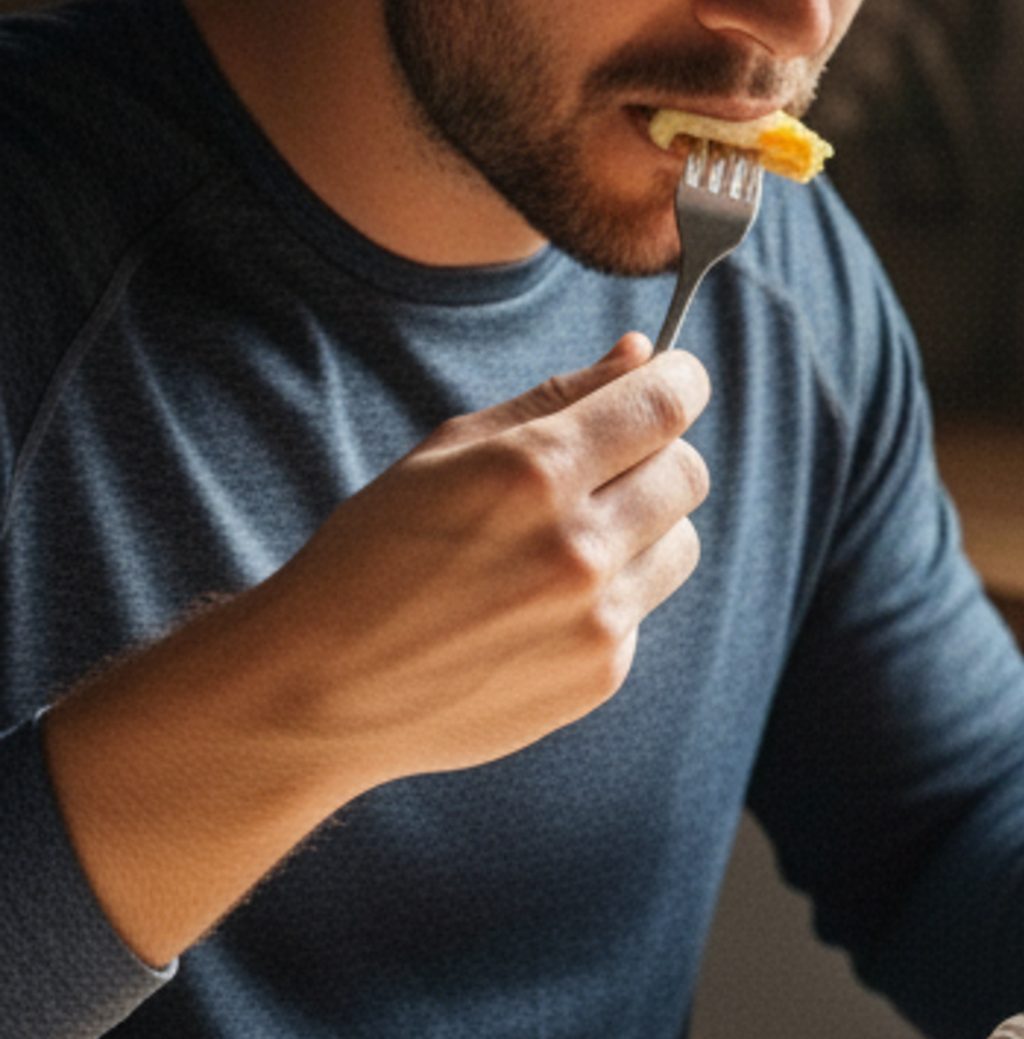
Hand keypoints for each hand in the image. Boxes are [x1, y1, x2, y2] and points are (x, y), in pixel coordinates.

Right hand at [48, 335, 710, 963]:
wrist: (321, 686)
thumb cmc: (375, 553)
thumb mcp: (448, 452)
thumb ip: (557, 397)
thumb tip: (640, 352)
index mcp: (534, 473)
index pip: (664, 405)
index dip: (680, 381)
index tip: (676, 377)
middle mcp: (577, 547)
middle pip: (687, 472)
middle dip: (658, 454)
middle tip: (606, 463)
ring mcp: (596, 618)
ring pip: (681, 541)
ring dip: (643, 528)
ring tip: (562, 542)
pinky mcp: (602, 673)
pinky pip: (643, 606)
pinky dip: (610, 595)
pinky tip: (536, 607)